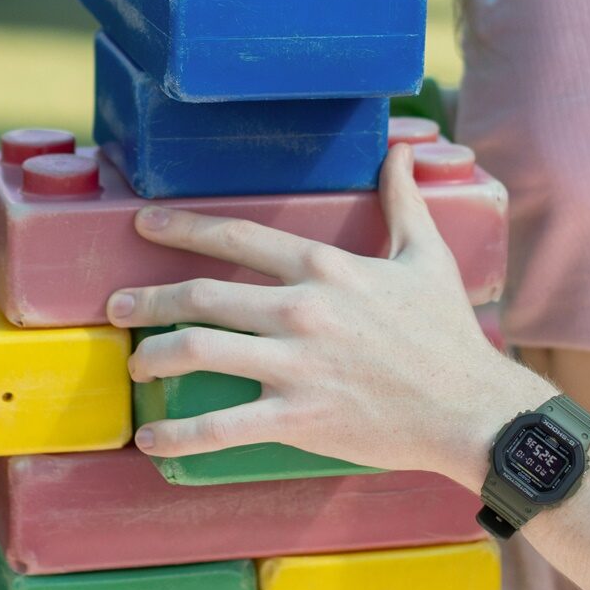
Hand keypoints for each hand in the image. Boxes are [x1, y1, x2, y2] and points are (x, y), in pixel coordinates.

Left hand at [107, 146, 515, 485]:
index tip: (143, 224)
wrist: (472, 408)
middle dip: (149, 299)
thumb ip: (402, 200)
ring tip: (132, 364)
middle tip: (116, 306)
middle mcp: (301, 309)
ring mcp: (297, 366)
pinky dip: (179, 432)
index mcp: (324, 268)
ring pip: (201, 351)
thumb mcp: (426, 254)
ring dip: (154, 355)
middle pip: (203, 296)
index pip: (236, 238)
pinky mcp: (299, 418)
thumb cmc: (448, 333)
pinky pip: (223, 426)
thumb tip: (399, 150)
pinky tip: (150, 439)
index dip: (182, 229)